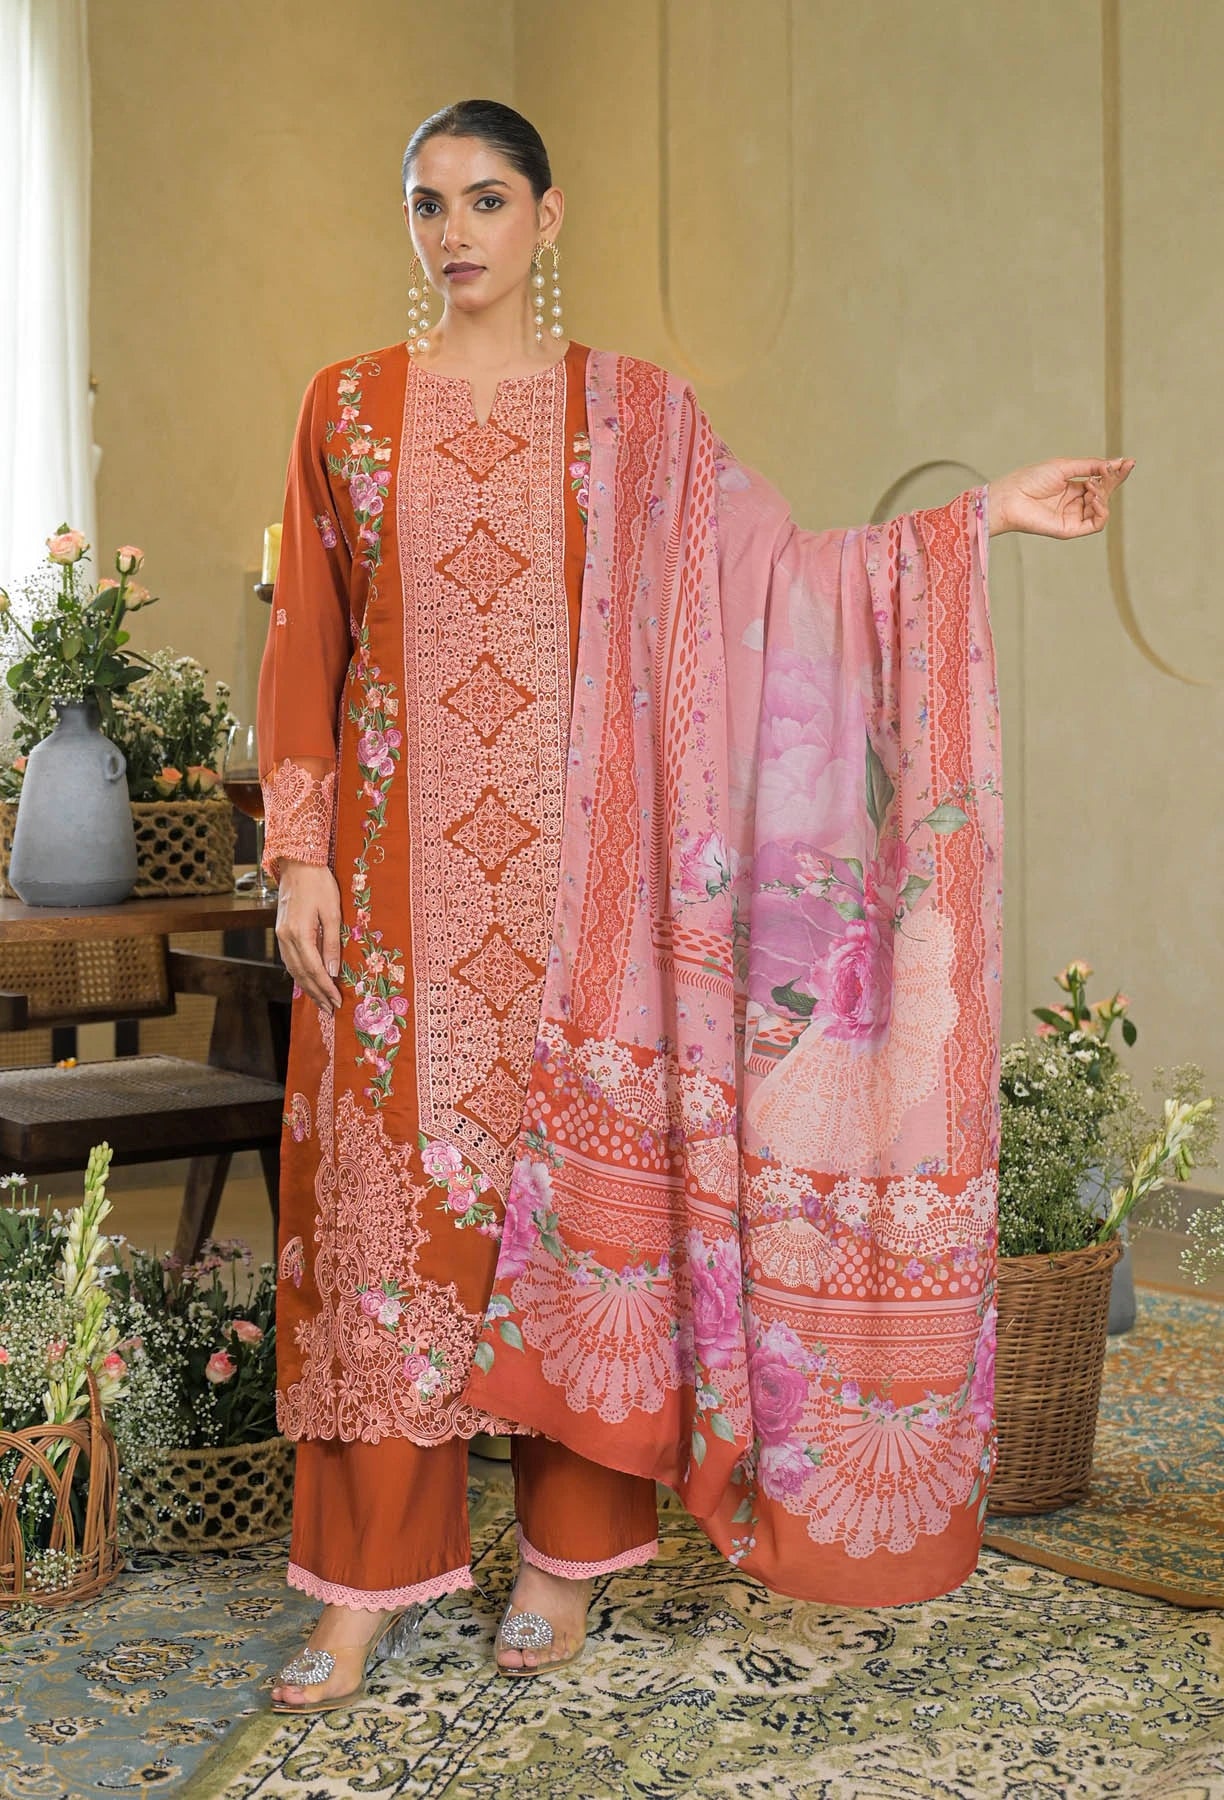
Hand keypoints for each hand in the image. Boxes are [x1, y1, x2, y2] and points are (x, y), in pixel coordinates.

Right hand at [275, 861, 342, 1009]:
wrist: (298, 864)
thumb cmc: (319, 884)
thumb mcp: (332, 912)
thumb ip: (332, 943)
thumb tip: (333, 971)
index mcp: (299, 934)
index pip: (314, 969)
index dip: (326, 988)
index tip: (337, 1001)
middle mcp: (286, 938)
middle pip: (301, 974)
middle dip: (316, 993)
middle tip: (330, 1009)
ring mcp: (281, 935)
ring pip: (292, 969)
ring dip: (307, 987)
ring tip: (320, 1001)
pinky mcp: (281, 932)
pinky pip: (289, 960)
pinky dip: (299, 974)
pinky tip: (307, 981)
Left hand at [988, 458, 1134, 538]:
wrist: (1010, 497)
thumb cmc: (1030, 479)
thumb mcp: (1065, 467)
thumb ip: (1091, 466)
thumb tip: (1117, 462)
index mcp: (1073, 487)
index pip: (1101, 481)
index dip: (1116, 472)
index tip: (1129, 462)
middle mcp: (1075, 503)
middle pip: (1105, 493)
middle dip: (1111, 481)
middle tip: (1111, 471)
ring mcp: (1073, 517)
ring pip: (1102, 509)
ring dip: (1105, 495)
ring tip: (1094, 486)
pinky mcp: (1070, 530)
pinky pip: (1096, 524)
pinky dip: (1101, 511)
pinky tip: (1094, 498)